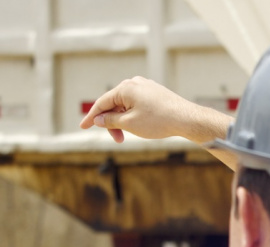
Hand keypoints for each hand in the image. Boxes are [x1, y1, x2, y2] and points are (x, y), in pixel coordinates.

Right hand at [79, 76, 222, 143]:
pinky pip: (137, 104)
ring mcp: (146, 87)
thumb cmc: (158, 121)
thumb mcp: (129, 123)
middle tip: (118, 140)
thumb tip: (99, 118)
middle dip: (112, 122)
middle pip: (114, 103)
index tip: (83, 127)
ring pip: (126, 105)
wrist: (186, 119)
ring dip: (123, 120)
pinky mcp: (155, 93)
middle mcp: (134, 83)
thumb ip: (110, 120)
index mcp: (125, 87)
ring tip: (130, 135)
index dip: (92, 117)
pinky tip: (139, 127)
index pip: (102, 102)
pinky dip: (133, 116)